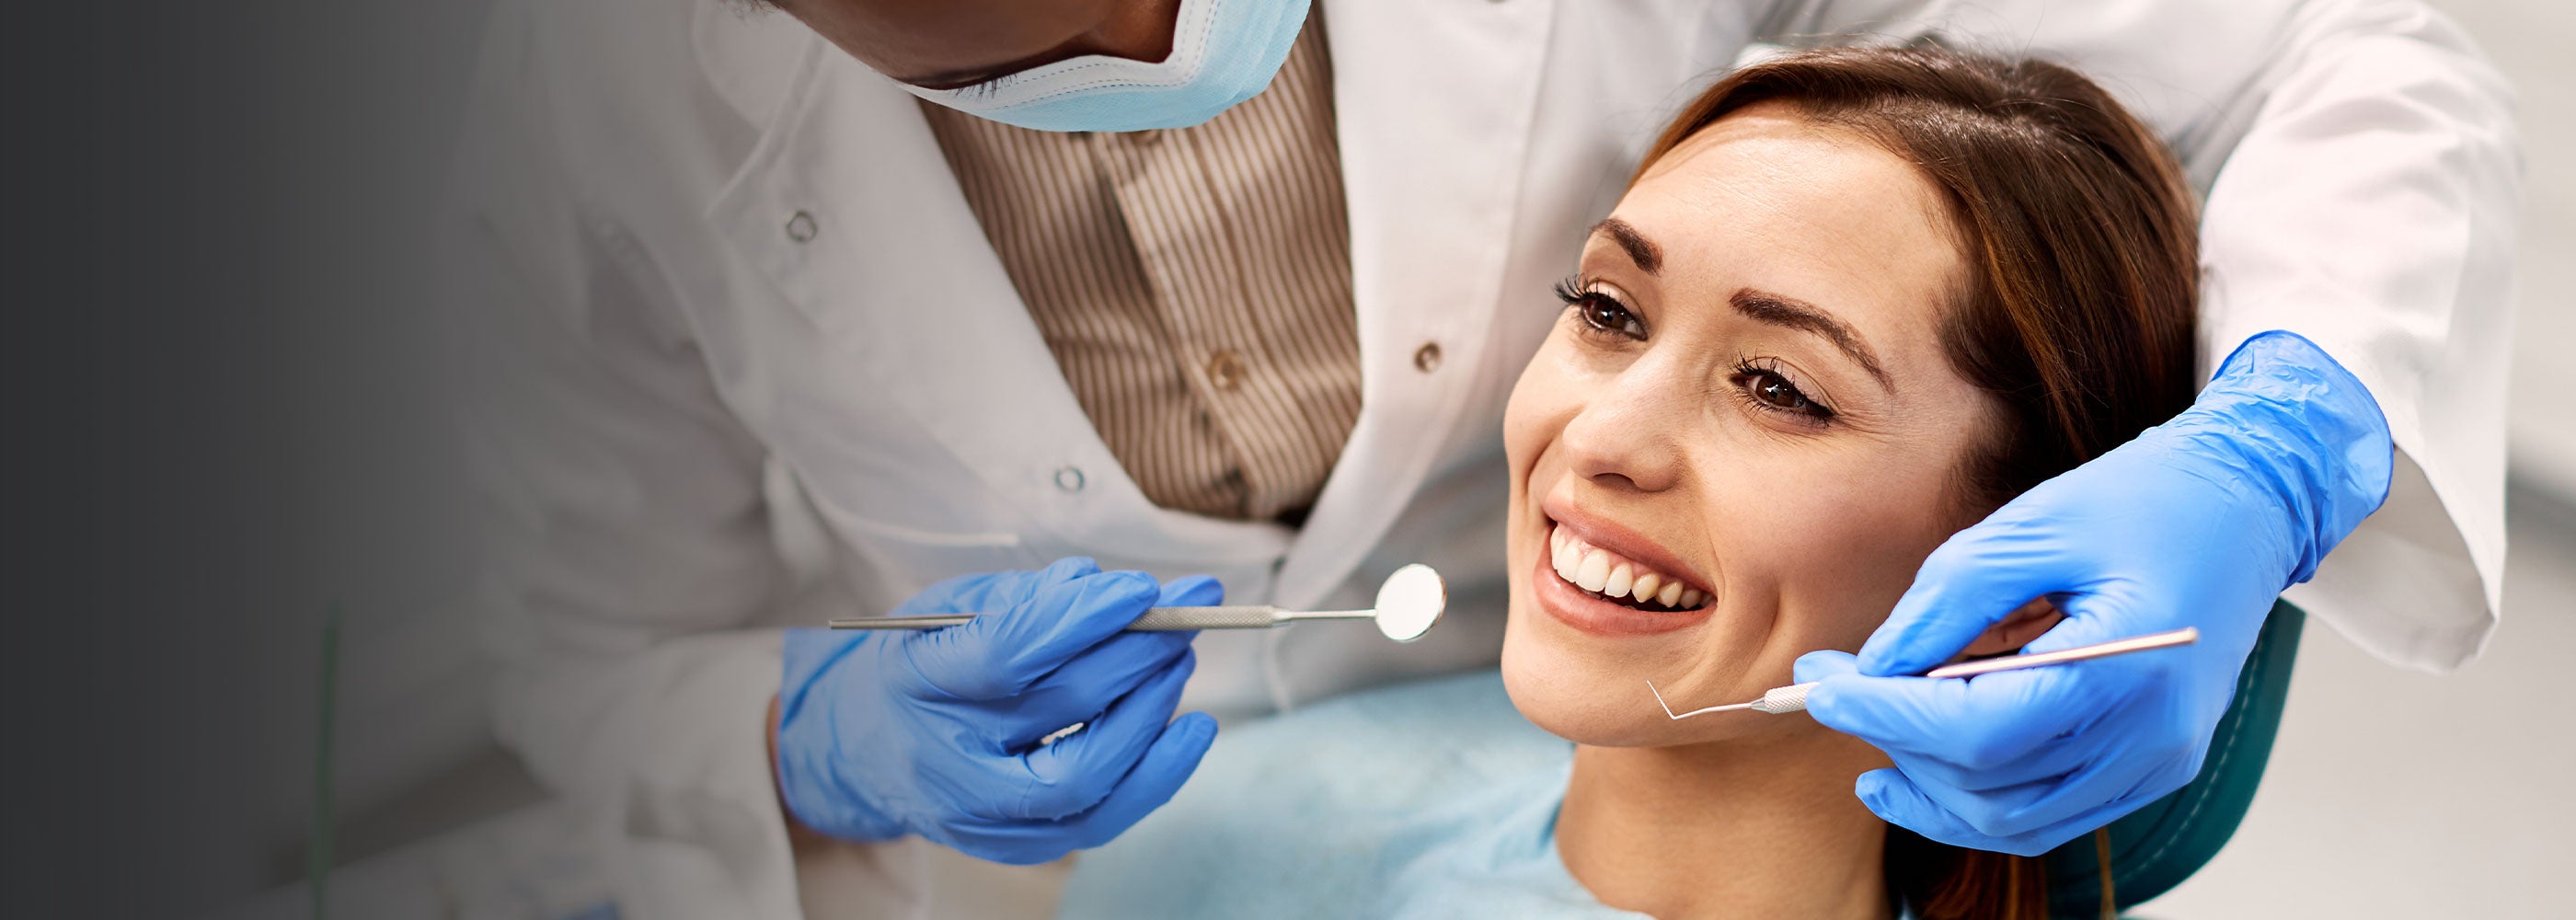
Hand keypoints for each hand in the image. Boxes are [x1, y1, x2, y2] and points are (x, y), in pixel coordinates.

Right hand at [773, 556, 1219, 863]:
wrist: (871, 746)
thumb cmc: (925, 663)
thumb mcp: (953, 608)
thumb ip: (1028, 598)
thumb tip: (1110, 591)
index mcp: (915, 677)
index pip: (1007, 653)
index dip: (1082, 620)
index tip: (1140, 589)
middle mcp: (943, 755)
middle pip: (1059, 708)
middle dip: (1136, 656)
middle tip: (1182, 616)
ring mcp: (979, 812)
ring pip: (1085, 776)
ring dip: (1151, 711)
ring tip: (1177, 661)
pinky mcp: (1017, 845)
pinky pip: (1100, 819)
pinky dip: (1156, 774)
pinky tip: (1190, 730)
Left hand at [1802, 332, 2390, 854]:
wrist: (2249, 508)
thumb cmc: (2151, 500)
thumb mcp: (2035, 523)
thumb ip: (1948, 601)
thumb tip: (1873, 665)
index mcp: (2128, 667)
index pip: (1977, 731)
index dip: (1884, 716)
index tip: (1818, 686)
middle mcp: (2150, 736)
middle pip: (1988, 783)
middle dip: (1894, 741)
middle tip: (1833, 684)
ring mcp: (2157, 762)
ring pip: (2012, 819)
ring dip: (1927, 785)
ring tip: (1869, 726)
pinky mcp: (2152, 768)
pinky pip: (2048, 814)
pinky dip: (1976, 800)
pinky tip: (1921, 768)